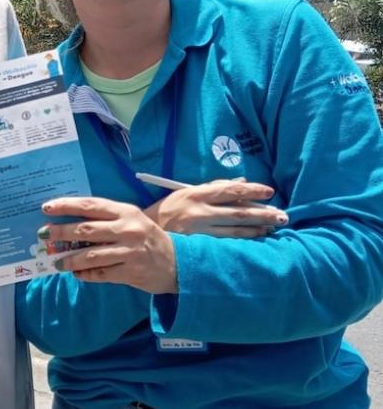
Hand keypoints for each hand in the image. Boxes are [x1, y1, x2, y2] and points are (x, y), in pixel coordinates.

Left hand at [39, 197, 177, 293]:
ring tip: (57, 262)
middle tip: (43, 235)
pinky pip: (101, 273)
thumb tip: (72, 223)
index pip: (90, 205)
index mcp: (126, 212)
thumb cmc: (149, 238)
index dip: (66, 206)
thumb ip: (107, 219)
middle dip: (60, 232)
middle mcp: (127, 229)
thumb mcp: (133, 220)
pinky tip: (77, 273)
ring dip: (69, 259)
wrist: (180, 263)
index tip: (46, 208)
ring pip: (90, 255)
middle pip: (86, 230)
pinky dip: (86, 274)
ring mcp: (129, 251)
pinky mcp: (131, 272)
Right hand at [145, 180, 287, 236]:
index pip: (230, 190)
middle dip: (262, 214)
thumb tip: (240, 182)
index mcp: (195, 194)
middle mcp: (198, 211)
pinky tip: (256, 238)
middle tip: (282, 216)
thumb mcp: (186, 193)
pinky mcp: (198, 244)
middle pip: (237, 212)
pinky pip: (226, 242)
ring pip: (235, 230)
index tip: (269, 192)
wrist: (146, 231)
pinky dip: (243, 240)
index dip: (252, 191)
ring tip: (272, 227)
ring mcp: (199, 230)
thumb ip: (213, 188)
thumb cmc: (168, 210)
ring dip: (256, 228)